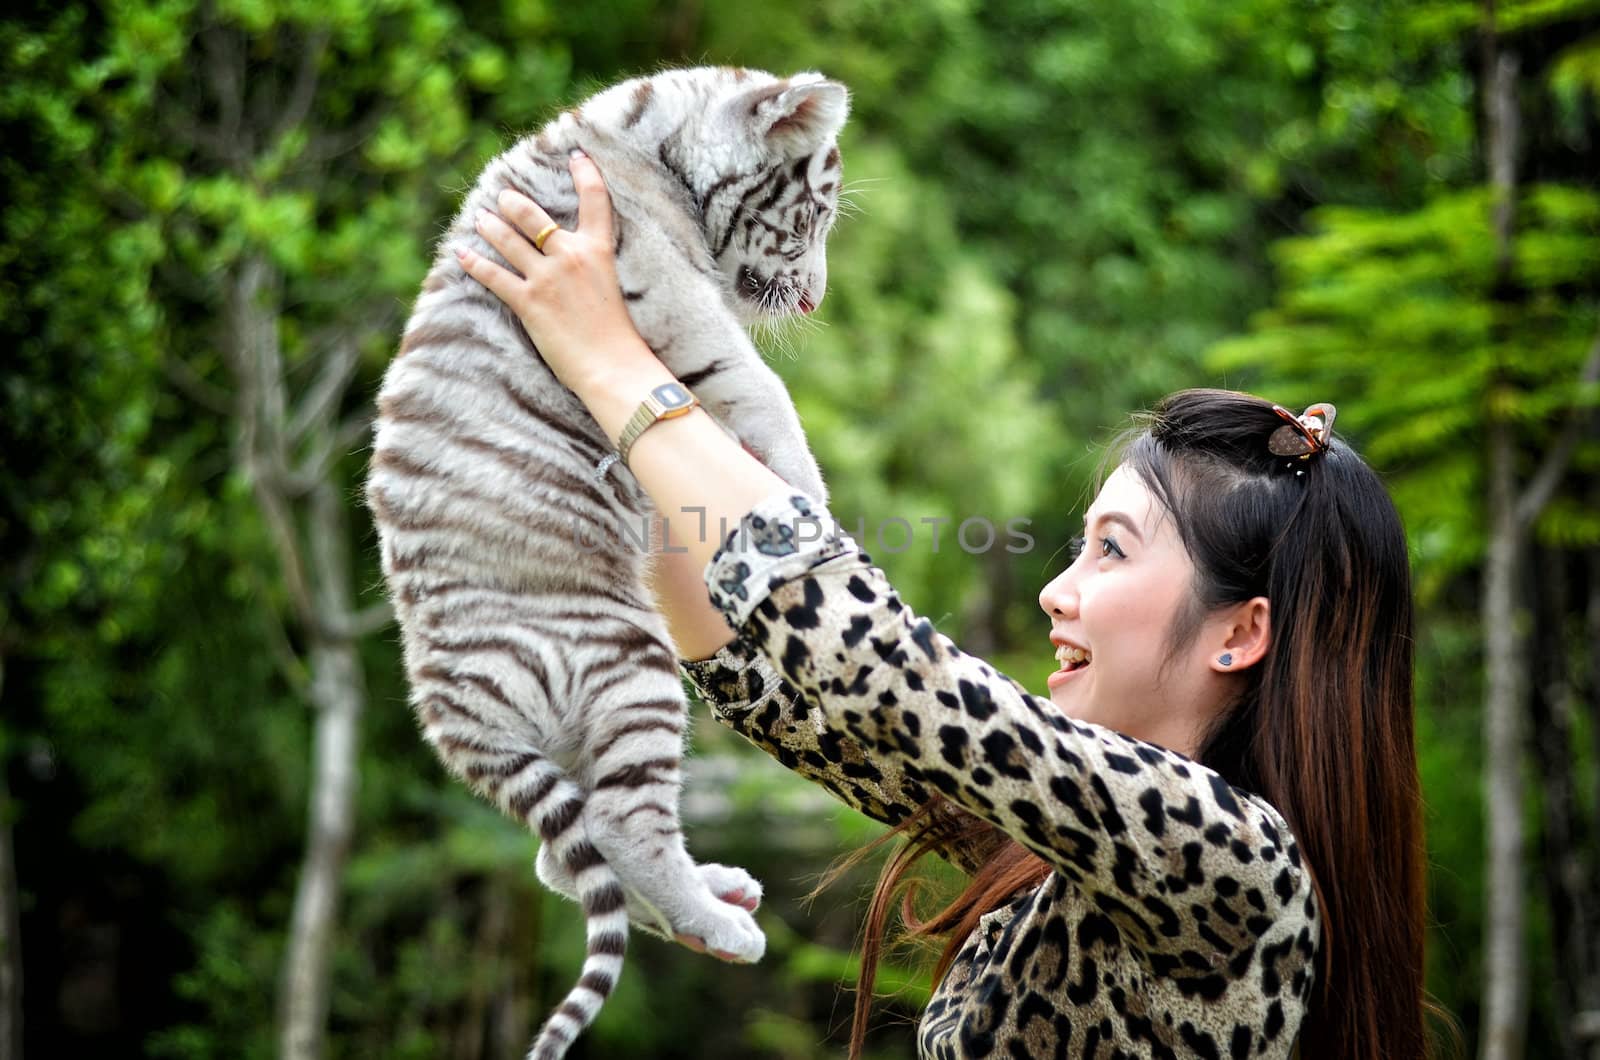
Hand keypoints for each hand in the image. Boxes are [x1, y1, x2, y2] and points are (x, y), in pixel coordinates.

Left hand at [458, 151, 653, 394]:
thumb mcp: (611, 289)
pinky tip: (462, 252)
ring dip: (491, 226)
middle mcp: (570, 256)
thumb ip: (592, 270)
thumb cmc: (619, 337)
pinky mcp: (529, 301)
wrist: (613, 365)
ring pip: (509, 240)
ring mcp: (547, 277)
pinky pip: (494, 276)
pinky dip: (474, 262)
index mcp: (598, 252)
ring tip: (481, 218)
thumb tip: (576, 268)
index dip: (586, 173)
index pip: (595, 201)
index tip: (576, 155)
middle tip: (504, 197)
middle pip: (535, 217)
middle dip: (515, 203)